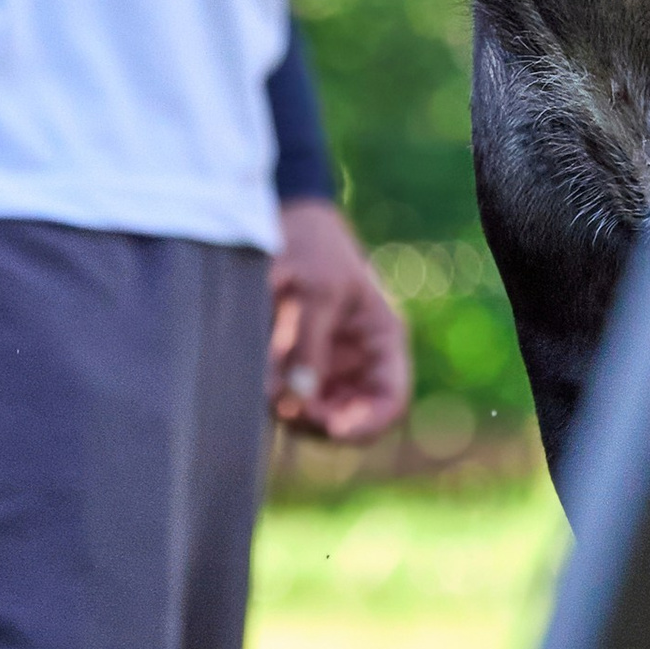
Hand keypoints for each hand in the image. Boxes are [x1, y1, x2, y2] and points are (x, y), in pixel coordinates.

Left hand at [267, 198, 412, 442]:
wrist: (281, 218)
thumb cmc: (313, 246)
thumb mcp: (317, 289)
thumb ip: (309, 343)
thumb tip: (298, 398)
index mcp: (381, 340)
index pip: (390, 402)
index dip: (368, 425)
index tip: (334, 429)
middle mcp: (358, 362)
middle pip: (351, 419)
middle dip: (320, 422)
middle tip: (288, 408)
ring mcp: (326, 367)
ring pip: (316, 416)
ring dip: (292, 412)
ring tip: (267, 386)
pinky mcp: (293, 366)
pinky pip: (287, 400)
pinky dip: (274, 399)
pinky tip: (259, 380)